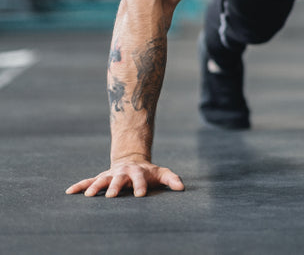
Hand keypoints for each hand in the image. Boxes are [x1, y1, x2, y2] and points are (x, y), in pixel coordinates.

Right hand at [65, 158, 184, 197]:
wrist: (132, 160)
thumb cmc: (149, 172)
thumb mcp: (162, 173)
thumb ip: (171, 179)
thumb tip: (181, 188)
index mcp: (138, 172)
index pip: (140, 179)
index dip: (140, 186)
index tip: (140, 195)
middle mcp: (123, 172)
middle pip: (119, 179)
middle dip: (115, 186)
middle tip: (111, 196)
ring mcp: (111, 174)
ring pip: (101, 179)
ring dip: (95, 186)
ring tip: (89, 196)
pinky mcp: (101, 177)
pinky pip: (88, 181)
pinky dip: (80, 185)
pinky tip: (70, 192)